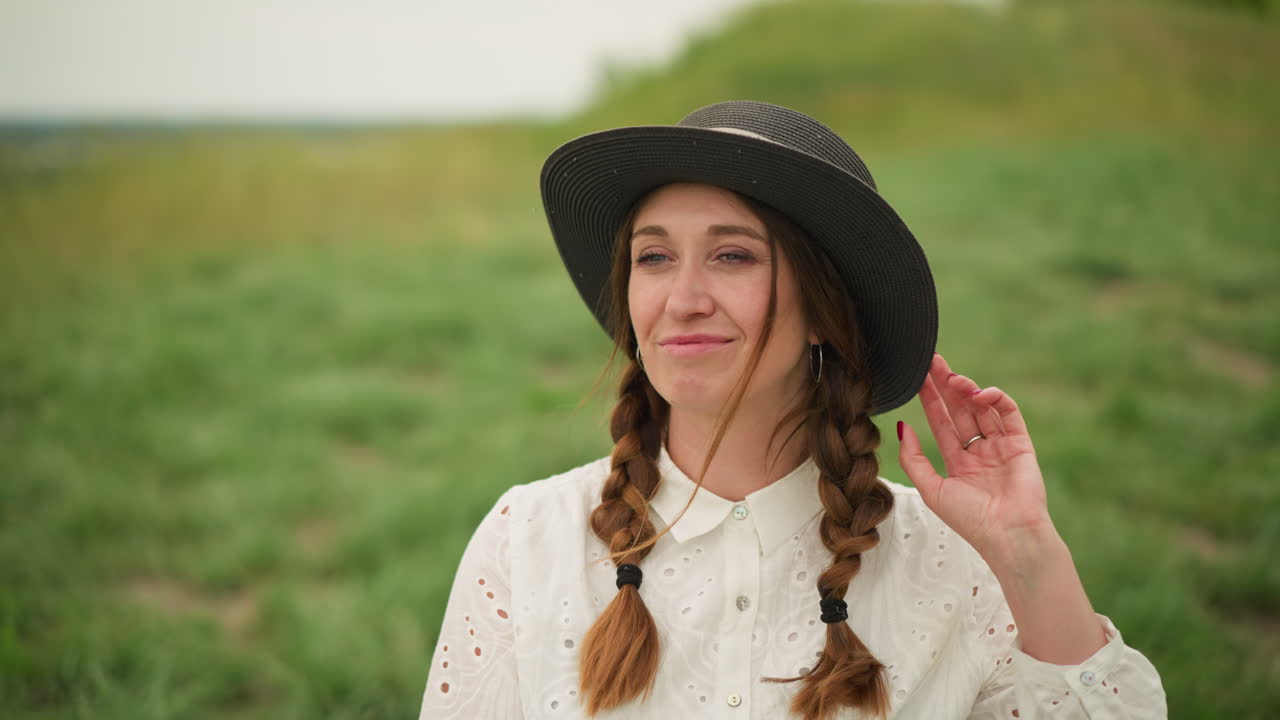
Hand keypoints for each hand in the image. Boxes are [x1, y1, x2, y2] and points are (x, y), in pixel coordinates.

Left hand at [896, 353, 1054, 561]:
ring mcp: (1001, 447)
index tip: (918, 378)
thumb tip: (902, 426)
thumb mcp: (931, 489)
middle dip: (946, 385)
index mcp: (959, 464)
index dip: (930, 400)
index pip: (941, 424)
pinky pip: (1008, 414)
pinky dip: (995, 399)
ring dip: (966, 390)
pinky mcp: (1021, 444)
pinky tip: (977, 393)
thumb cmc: (969, 519)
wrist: (1007, 535)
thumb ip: (913, 458)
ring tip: (951, 376)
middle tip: (932, 361)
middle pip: (960, 410)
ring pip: (982, 408)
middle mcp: (980, 452)